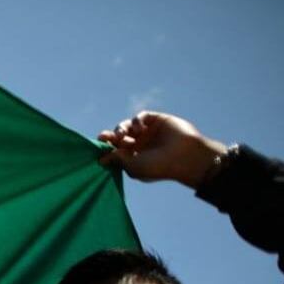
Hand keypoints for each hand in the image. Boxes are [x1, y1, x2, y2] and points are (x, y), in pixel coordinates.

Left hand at [97, 111, 226, 187]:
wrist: (184, 156)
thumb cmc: (158, 166)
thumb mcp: (133, 166)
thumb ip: (117, 159)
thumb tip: (101, 159)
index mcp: (133, 157)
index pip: (114, 150)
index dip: (105, 146)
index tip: (99, 145)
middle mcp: (140, 144)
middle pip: (118, 137)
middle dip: (110, 136)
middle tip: (105, 137)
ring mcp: (148, 132)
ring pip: (126, 126)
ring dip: (120, 129)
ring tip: (124, 136)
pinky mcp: (156, 120)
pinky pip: (139, 117)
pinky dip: (135, 121)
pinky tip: (139, 130)